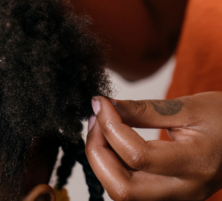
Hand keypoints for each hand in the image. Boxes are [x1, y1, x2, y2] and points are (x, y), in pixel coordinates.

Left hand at [86, 92, 221, 200]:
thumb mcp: (187, 106)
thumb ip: (143, 109)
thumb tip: (104, 107)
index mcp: (197, 164)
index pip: (137, 156)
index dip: (109, 127)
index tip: (100, 103)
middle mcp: (185, 190)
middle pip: (123, 189)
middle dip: (98, 153)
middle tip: (95, 121)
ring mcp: (176, 199)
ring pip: (121, 193)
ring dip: (101, 162)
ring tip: (101, 130)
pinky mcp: (167, 198)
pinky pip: (128, 190)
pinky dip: (111, 168)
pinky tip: (111, 144)